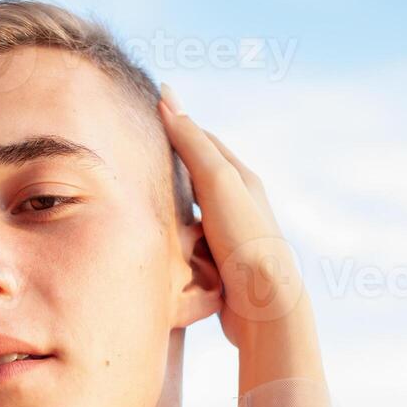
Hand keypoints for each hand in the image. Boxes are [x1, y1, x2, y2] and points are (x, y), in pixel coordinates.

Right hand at [157, 84, 306, 350]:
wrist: (265, 306)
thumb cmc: (244, 239)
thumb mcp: (217, 182)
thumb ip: (192, 144)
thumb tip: (168, 100)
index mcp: (242, 180)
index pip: (205, 141)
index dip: (177, 124)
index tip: (152, 108)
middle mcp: (239, 206)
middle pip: (200, 175)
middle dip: (173, 162)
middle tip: (142, 149)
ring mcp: (230, 237)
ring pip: (193, 210)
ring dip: (172, 202)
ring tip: (143, 196)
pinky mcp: (221, 267)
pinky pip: (191, 242)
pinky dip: (174, 235)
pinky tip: (159, 241)